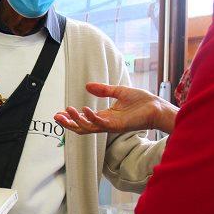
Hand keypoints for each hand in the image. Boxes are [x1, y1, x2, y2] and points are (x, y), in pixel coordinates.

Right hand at [55, 82, 176, 134]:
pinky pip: (100, 123)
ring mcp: (111, 125)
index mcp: (105, 116)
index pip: (84, 119)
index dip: (72, 117)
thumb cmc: (142, 102)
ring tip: (68, 111)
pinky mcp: (117, 125)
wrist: (156, 107)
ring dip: (76, 120)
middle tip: (57, 117)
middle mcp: (106, 123)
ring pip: (88, 127)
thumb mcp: (119, 92)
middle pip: (82, 127)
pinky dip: (91, 118)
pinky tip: (85, 110)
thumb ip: (103, 90)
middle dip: (68, 123)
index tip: (60, 112)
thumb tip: (87, 86)